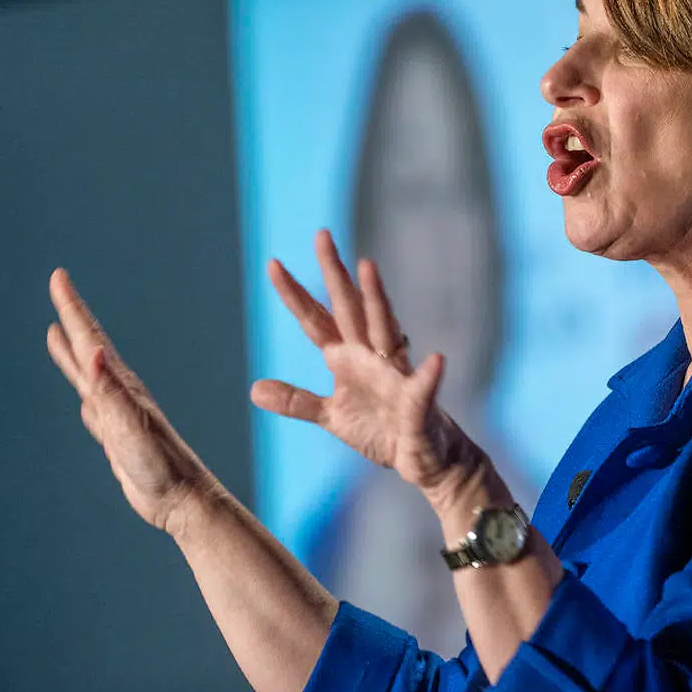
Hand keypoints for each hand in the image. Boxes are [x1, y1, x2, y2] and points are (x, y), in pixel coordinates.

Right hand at [46, 269, 217, 532]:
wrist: (185, 502)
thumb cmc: (162, 468)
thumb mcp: (131, 427)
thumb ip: (111, 391)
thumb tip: (93, 350)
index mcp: (122, 388)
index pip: (90, 340)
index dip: (72, 309)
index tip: (58, 276)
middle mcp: (121, 396)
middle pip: (89, 348)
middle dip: (71, 318)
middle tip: (57, 288)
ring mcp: (120, 416)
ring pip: (89, 375)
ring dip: (72, 353)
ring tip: (56, 333)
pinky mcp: (120, 438)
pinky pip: (95, 406)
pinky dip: (86, 391)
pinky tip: (84, 392)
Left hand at [251, 230, 485, 503]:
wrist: (424, 457)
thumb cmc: (382, 430)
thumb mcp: (331, 417)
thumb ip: (298, 401)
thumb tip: (254, 388)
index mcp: (347, 360)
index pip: (316, 321)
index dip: (295, 295)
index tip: (273, 264)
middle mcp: (371, 358)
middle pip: (349, 309)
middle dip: (334, 274)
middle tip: (321, 235)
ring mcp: (396, 376)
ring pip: (385, 330)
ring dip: (377, 299)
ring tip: (368, 267)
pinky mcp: (419, 405)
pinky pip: (424, 388)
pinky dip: (430, 375)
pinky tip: (438, 361)